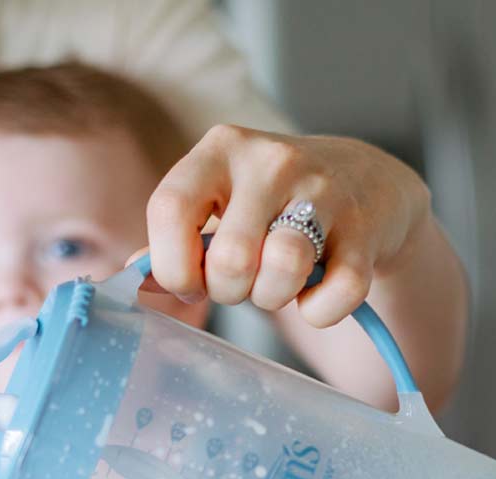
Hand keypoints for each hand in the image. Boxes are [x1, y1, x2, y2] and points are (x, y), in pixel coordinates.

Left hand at [143, 126, 431, 327]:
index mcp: (220, 149)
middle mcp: (271, 160)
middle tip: (242, 283)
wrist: (366, 182)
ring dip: (273, 299)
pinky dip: (321, 313)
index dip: (172, 264)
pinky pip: (336, 295)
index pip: (170, 209)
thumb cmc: (272, 203)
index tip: (188, 281)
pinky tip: (317, 297)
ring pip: (284, 269)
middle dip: (229, 291)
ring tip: (277, 286)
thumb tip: (128, 277)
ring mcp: (324, 191)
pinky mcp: (366, 229)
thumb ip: (173, 236)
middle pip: (230, 257)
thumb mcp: (219, 200)